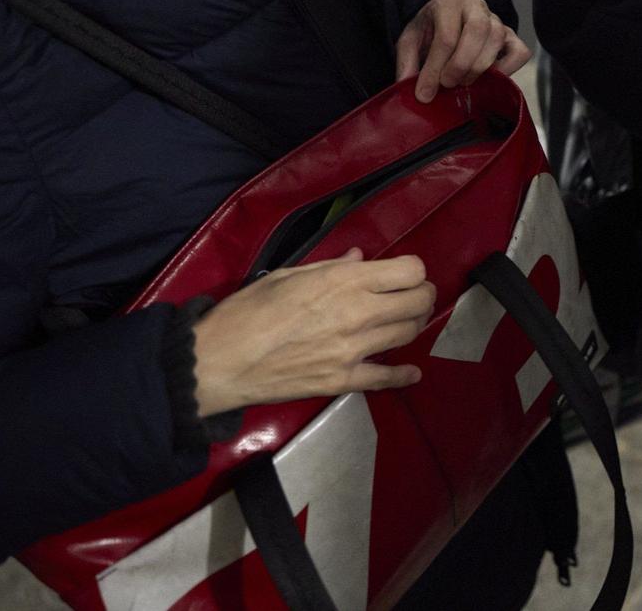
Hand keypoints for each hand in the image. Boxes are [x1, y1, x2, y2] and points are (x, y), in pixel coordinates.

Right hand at [191, 249, 434, 416]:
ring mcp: (353, 350)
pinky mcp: (342, 381)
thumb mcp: (288, 276)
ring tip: (407, 321)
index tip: (403, 274)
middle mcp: (358, 312)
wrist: (219, 362)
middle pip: (417, 301)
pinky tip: (412, 373)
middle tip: (414, 296)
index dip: (411, 270)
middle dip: (422, 295)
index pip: (409, 271)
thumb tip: (361, 259)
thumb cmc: (247, 311)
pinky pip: (385, 378)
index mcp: (344, 281)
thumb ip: (331, 267)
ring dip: (414, 324)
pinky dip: (404, 375)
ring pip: (407, 334)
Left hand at [395, 0, 530, 102]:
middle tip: (448, 84)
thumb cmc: (429, 32)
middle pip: (477, 31)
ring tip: (462, 82)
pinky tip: (489, 78)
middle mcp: (475, 5)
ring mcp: (496, 19)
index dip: (435, 68)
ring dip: (480, 67)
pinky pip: (520, 52)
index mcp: (448, 1)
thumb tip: (408, 86)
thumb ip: (407, 63)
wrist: (445, 23)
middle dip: (461, 64)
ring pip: (498, 39)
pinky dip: (508, 69)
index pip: (446, 35)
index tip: (425, 92)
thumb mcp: (410, 42)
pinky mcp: (511, 36)